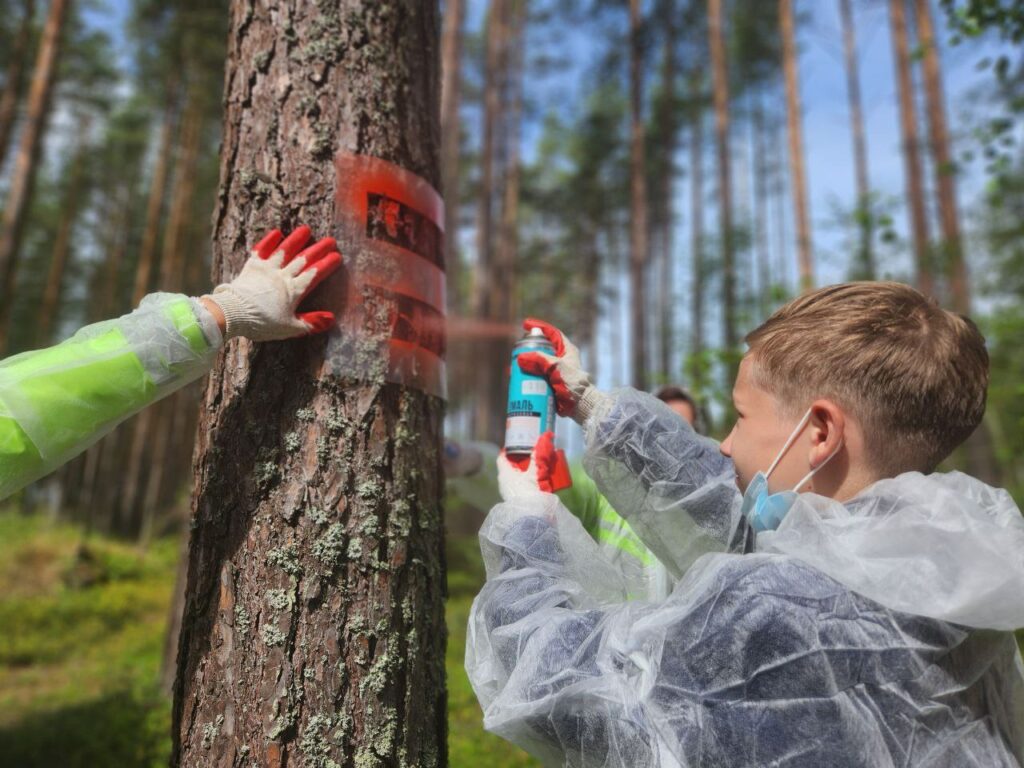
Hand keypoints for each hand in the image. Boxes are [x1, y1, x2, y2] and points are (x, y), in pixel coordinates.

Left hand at [206, 226, 342, 340]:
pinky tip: (276, 233)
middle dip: (318, 249)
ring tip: (306, 229)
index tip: (337, 256)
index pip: (314, 274)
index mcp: (294, 291)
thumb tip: (331, 319)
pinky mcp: (252, 266)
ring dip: (296, 240)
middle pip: (303, 259)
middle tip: (330, 240)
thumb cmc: (262, 323)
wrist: (232, 313)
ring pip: (285, 251)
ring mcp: (267, 269)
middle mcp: (283, 276)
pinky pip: (262, 250)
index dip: (326, 264)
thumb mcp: (289, 328)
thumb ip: (311, 323)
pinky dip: (269, 241)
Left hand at [497, 432, 571, 499]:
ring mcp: (506, 491)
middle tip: (528, 454)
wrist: (529, 515)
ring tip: (532, 466)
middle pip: (507, 466)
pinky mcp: (511, 498)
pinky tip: (531, 480)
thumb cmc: (529, 492)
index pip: (502, 457)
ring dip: (520, 471)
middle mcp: (502, 481)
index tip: (517, 446)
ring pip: (511, 476)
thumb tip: (544, 438)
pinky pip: (514, 485)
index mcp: (504, 473)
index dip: (508, 450)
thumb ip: (538, 457)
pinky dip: (521, 480)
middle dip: (517, 460)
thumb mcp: (534, 473)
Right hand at [516, 319, 601, 423]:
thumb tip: (521, 357)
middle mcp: (561, 358)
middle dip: (528, 349)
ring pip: (537, 363)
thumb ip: (539, 360)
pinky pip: (537, 375)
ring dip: (526, 364)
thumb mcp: (556, 367)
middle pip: (542, 348)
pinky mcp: (551, 382)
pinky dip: (527, 376)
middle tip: (517, 350)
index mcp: (567, 350)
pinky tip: (517, 378)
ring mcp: (556, 370)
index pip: (552, 333)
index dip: (540, 327)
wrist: (579, 405)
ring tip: (514, 366)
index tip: (526, 324)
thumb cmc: (572, 383)